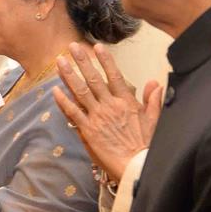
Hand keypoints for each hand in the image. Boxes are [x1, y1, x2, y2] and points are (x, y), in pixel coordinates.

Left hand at [52, 43, 161, 180]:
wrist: (137, 165)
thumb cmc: (147, 145)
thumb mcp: (155, 120)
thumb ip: (153, 100)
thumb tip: (155, 83)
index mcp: (127, 102)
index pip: (115, 76)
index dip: (106, 60)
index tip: (97, 47)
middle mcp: (110, 106)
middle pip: (94, 79)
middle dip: (82, 61)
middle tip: (72, 46)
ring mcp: (98, 117)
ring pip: (81, 92)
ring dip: (69, 75)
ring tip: (60, 61)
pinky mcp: (88, 131)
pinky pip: (73, 113)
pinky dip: (64, 101)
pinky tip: (55, 90)